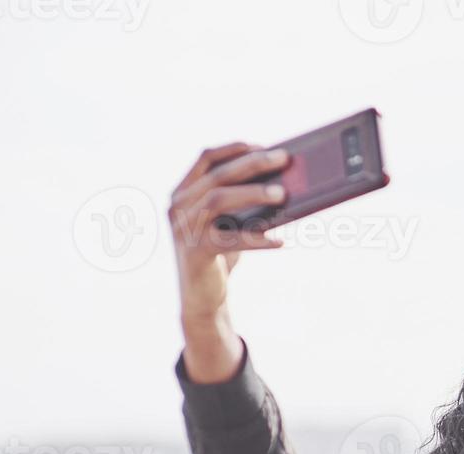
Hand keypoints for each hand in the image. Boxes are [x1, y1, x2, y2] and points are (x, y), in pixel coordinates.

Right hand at [168, 143, 289, 381]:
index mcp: (183, 192)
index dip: (235, 148)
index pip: (206, 158)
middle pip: (216, 175)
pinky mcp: (195, 252)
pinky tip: (281, 242)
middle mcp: (178, 205)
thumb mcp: (230, 222)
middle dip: (252, 164)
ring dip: (253, 194)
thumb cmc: (220, 254)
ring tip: (283, 194)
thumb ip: (244, 203)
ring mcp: (183, 228)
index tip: (264, 145)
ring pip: (218, 199)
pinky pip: (229, 239)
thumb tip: (285, 185)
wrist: (202, 298)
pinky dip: (257, 239)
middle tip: (284, 159)